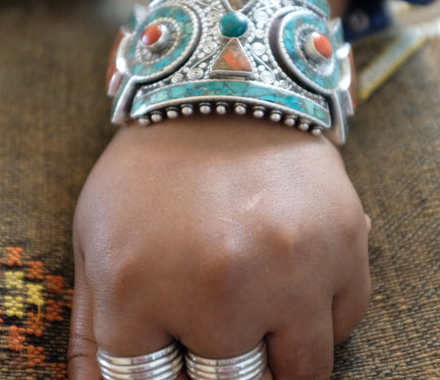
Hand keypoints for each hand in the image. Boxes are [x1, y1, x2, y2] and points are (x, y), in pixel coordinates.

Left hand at [69, 118, 370, 378]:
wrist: (225, 87)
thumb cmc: (152, 171)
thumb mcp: (97, 240)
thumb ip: (95, 333)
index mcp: (137, 286)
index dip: (162, 372)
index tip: (174, 350)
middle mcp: (218, 286)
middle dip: (217, 359)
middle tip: (214, 321)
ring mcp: (290, 269)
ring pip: (300, 375)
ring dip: (277, 359)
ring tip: (258, 317)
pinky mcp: (344, 247)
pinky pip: (341, 327)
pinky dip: (317, 321)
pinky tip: (292, 284)